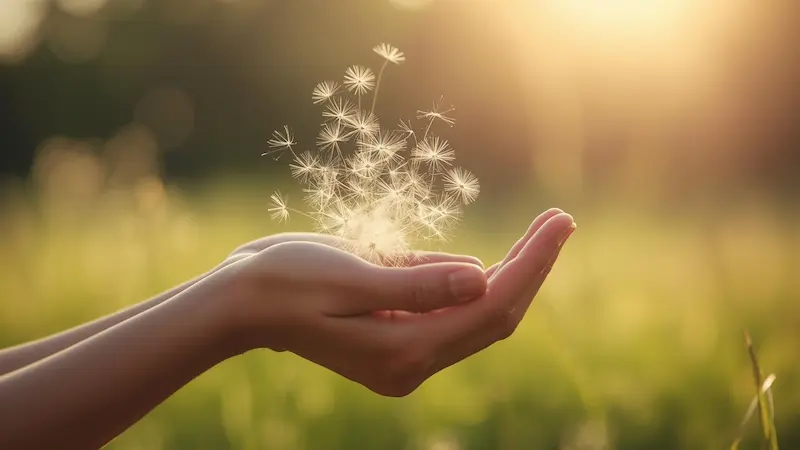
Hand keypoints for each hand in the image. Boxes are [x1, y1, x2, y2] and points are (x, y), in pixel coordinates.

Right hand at [216, 209, 574, 396]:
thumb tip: (480, 277)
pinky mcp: (396, 337)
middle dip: (531, 266)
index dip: (531, 264)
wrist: (241, 301)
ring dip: (511, 271)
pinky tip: (491, 259)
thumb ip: (416, 283)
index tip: (559, 222)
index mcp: (403, 350)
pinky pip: (448, 309)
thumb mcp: (348, 275)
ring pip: (477, 314)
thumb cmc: (284, 281)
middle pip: (492, 313)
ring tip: (544, 230)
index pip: (490, 306)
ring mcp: (404, 354)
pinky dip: (472, 282)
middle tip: (561, 219)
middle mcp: (411, 361)